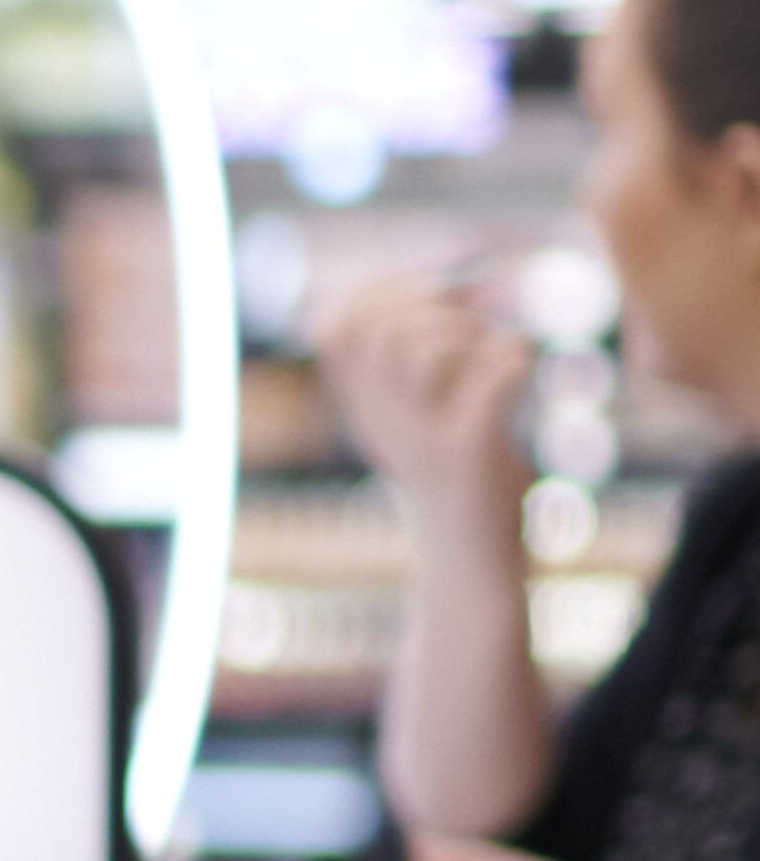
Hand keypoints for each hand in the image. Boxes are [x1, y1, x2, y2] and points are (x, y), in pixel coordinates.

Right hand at [317, 272, 532, 522]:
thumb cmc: (458, 485)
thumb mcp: (420, 426)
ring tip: (493, 352)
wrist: (471, 566)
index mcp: (362, 410)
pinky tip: (524, 373)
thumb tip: (453, 294)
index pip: (337, 329)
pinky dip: (516, 359)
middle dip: (432, 306)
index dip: (382, 295)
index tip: (429, 299)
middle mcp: (382, 422)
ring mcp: (423, 438)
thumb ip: (419, 369)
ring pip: (427, 351)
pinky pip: (494, 377)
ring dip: (471, 333)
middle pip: (381, 330)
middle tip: (471, 324)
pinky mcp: (470, 454)